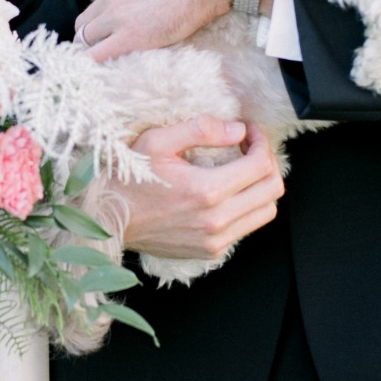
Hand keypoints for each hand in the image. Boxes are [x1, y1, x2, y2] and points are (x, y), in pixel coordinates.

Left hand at [78, 0, 244, 60]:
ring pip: (86, 38)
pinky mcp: (130, 36)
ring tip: (108, 62)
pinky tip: (106, 72)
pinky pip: (98, 56)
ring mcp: (117, 15)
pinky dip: (98, 64)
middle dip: (93, 33)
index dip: (110, 12)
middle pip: (87, 19)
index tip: (121, 21)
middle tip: (108, 45)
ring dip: (95, 49)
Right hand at [121, 119, 283, 259]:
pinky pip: (247, 228)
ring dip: (261, 187)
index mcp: (206, 190)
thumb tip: (237, 130)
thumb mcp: (158, 141)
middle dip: (267, 162)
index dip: (261, 142)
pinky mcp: (211, 251)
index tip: (248, 132)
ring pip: (266, 211)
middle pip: (272, 189)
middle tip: (249, 149)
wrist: (108, 220)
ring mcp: (215, 240)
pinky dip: (247, 208)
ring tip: (242, 171)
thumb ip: (201, 129)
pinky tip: (227, 193)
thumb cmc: (129, 179)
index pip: (261, 165)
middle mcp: (216, 220)